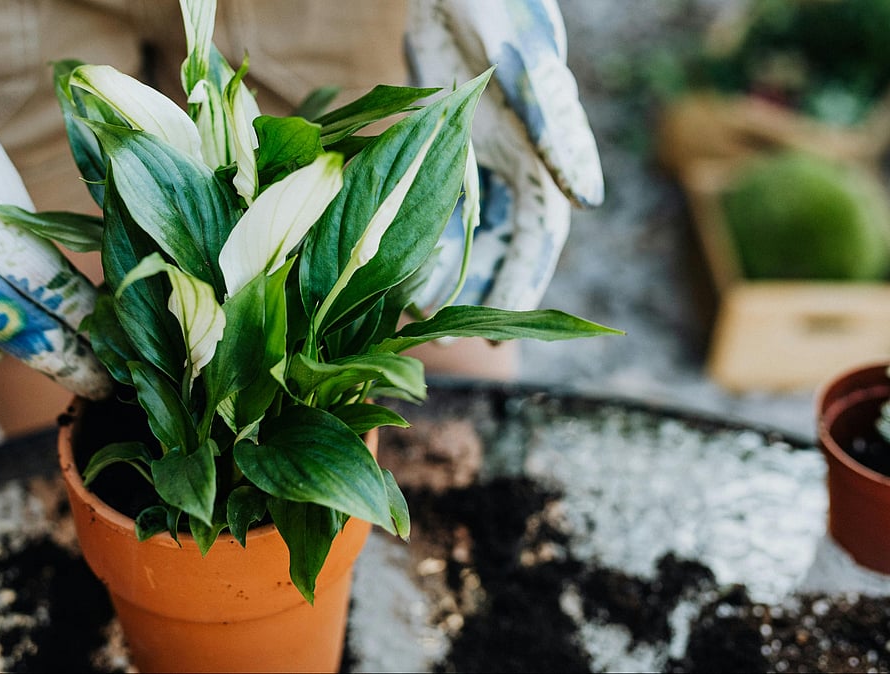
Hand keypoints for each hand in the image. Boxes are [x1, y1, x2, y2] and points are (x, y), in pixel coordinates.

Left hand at [407, 0, 603, 311]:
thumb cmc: (492, 4)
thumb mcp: (521, 56)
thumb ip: (552, 120)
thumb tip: (586, 198)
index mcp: (542, 146)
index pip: (540, 232)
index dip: (524, 280)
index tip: (503, 330)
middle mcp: (516, 153)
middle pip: (508, 240)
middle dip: (489, 291)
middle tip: (464, 342)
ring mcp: (479, 146)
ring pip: (471, 225)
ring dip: (451, 267)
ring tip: (420, 311)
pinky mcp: (446, 136)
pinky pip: (439, 197)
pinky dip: (424, 230)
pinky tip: (401, 261)